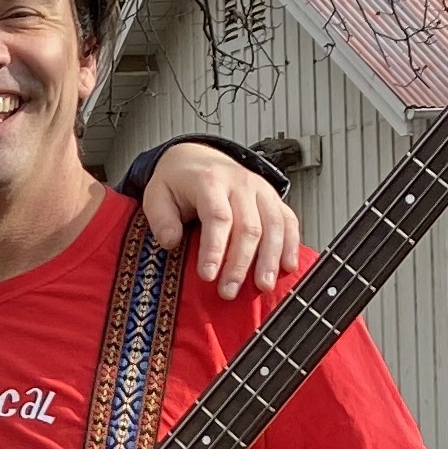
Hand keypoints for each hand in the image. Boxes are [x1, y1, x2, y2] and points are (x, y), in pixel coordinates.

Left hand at [139, 144, 300, 299]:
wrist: (198, 157)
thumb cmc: (178, 181)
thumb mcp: (156, 195)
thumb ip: (161, 219)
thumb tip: (171, 243)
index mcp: (210, 181)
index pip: (217, 217)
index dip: (214, 249)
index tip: (207, 276)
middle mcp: (241, 183)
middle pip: (248, 226)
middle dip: (240, 263)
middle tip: (228, 291)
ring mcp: (261, 190)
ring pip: (274, 225)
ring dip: (270, 258)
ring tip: (262, 286)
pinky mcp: (273, 198)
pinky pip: (288, 220)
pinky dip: (291, 244)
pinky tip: (288, 266)